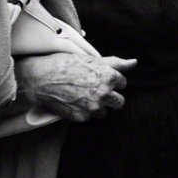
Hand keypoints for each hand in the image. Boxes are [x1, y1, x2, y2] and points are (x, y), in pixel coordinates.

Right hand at [16, 53, 136, 122]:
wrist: (43, 79)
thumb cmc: (68, 64)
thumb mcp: (93, 60)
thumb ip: (116, 63)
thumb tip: (134, 62)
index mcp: (109, 77)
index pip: (122, 83)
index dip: (112, 81)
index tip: (101, 79)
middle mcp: (104, 93)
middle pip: (119, 102)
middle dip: (111, 97)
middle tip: (97, 91)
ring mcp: (94, 107)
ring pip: (105, 111)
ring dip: (98, 106)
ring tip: (84, 96)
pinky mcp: (82, 117)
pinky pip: (90, 117)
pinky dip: (85, 111)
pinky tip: (75, 101)